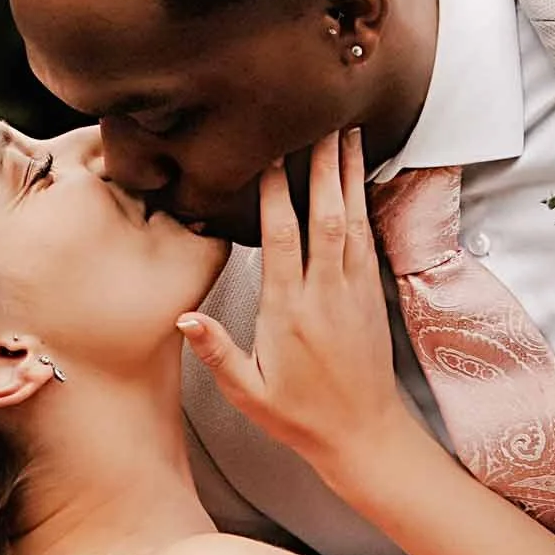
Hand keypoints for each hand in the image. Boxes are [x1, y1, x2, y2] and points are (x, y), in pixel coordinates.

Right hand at [177, 129, 410, 472]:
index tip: (268, 153)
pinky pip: (367, 237)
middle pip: (325, 216)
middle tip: (320, 119)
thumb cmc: (302, 416)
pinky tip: (359, 176)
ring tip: (345, 130)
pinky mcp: (372, 295)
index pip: (282, 240)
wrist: (364, 436)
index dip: (274, 193)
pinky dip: (363, 202)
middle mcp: (326, 294)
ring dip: (348, 174)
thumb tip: (183, 319)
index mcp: (290, 313)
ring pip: (351, 220)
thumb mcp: (249, 392)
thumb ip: (217, 353)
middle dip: (322, 165)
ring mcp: (354, 291)